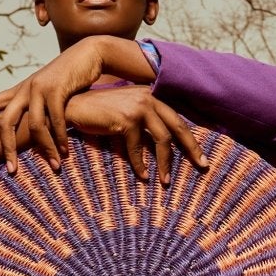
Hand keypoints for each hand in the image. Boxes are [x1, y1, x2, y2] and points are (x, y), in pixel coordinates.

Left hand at [0, 38, 152, 171]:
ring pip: (34, 125)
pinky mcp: (56, 89)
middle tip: (11, 170)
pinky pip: (55, 120)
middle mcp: (25, 89)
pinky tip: (65, 151)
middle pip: (6, 122)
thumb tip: (32, 125)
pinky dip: (60, 138)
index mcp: (20, 90)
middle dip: (7, 148)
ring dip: (45, 149)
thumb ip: (38, 106)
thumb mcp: (48, 91)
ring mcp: (40, 88)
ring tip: (54, 165)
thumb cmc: (69, 76)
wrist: (88, 54)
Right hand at [64, 87, 207, 184]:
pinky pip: (138, 148)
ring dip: (165, 163)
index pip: (177, 118)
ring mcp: (138, 107)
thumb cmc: (100, 114)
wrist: (73, 107)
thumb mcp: (128, 113)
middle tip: (202, 166)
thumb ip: (146, 122)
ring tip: (166, 181)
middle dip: (191, 148)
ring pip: (162, 139)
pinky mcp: (126, 119)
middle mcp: (148, 97)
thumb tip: (165, 145)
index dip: (190, 139)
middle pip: (178, 126)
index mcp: (151, 95)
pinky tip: (143, 176)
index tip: (201, 157)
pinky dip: (140, 165)